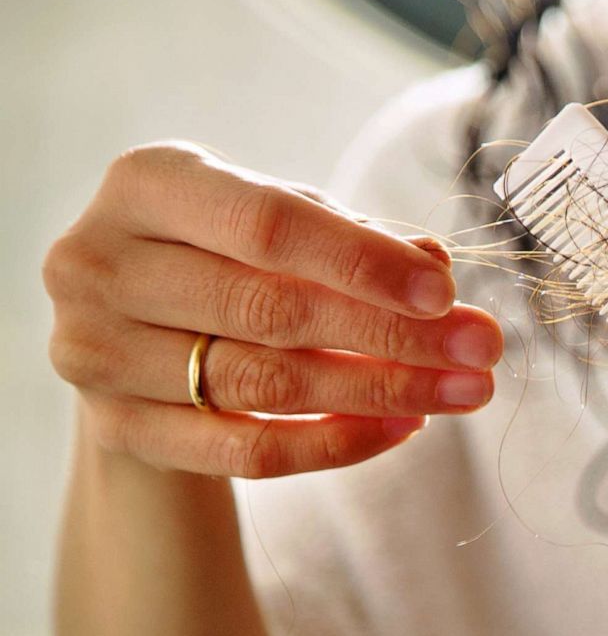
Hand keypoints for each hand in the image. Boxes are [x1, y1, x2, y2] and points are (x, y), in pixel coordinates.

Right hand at [43, 142, 502, 476]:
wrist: (136, 331)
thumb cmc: (229, 255)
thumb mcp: (285, 225)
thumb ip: (356, 237)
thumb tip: (438, 262)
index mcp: (146, 184)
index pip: (266, 226)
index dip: (363, 262)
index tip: (447, 292)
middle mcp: (100, 264)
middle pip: (271, 311)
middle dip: (393, 334)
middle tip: (482, 348)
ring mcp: (97, 353)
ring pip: (265, 384)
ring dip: (381, 391)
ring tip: (463, 390)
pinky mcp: (120, 429)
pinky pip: (247, 451)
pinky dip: (337, 441)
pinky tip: (406, 427)